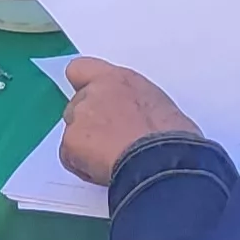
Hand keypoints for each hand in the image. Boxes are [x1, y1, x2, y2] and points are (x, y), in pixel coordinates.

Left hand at [59, 56, 200, 184]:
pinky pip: (70, 157)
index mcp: (118, 79)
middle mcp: (94, 92)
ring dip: (86, 145)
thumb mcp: (156, 105)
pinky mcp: (70, 141)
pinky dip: (83, 166)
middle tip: (111, 142)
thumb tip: (131, 119)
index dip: (83, 86)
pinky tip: (106, 171)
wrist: (162, 158)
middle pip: (77, 106)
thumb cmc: (170, 136)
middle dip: (89, 124)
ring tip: (113, 160)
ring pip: (73, 133)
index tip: (94, 100)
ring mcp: (79, 116)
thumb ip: (131, 103)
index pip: (81, 69)